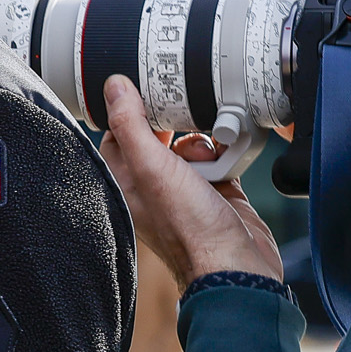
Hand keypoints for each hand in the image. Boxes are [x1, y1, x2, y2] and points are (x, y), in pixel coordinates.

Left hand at [97, 75, 283, 293]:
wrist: (237, 266)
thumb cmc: (189, 228)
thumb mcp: (151, 167)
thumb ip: (131, 125)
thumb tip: (113, 86)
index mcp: (126, 181)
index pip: (118, 135)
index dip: (128, 111)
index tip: (143, 90)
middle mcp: (153, 185)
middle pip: (157, 137)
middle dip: (173, 123)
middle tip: (184, 110)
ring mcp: (186, 189)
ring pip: (190, 146)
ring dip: (202, 142)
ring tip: (208, 152)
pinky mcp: (218, 192)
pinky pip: (219, 160)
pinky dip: (226, 154)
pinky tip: (229, 157)